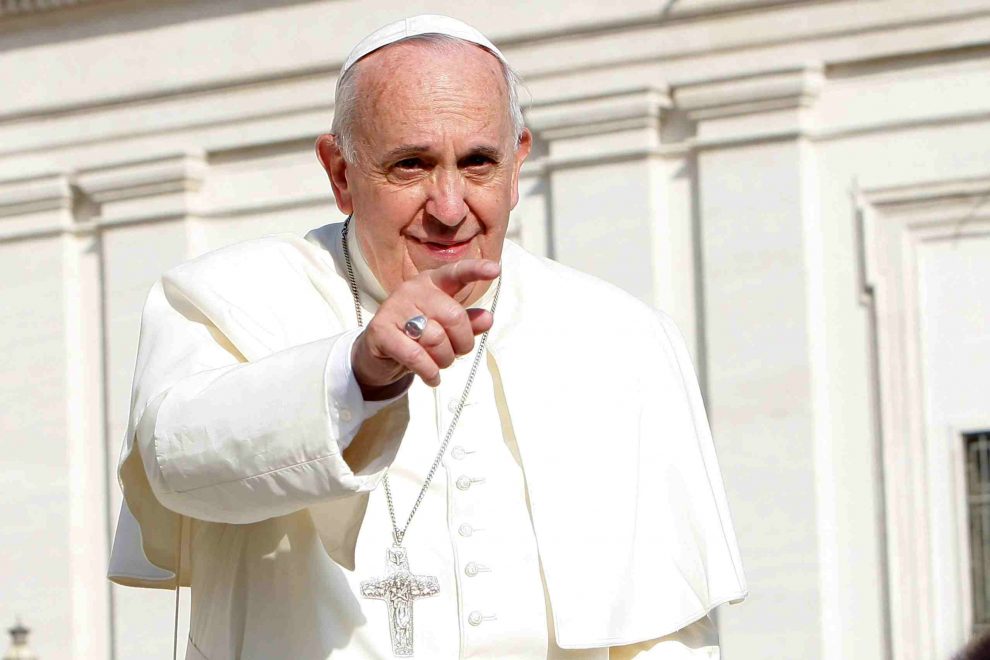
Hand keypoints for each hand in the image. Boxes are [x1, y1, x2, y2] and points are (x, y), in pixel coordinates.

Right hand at [351, 259, 499, 389]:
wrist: (376, 352)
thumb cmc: (417, 336)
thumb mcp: (446, 329)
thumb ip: (467, 323)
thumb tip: (488, 319)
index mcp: (432, 282)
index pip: (456, 273)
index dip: (475, 271)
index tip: (495, 270)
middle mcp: (413, 289)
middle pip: (454, 316)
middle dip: (462, 343)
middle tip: (456, 353)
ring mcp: (395, 308)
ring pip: (436, 339)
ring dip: (444, 360)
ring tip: (439, 365)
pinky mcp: (381, 330)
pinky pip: (415, 355)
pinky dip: (429, 372)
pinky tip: (432, 378)